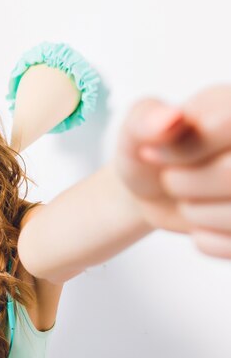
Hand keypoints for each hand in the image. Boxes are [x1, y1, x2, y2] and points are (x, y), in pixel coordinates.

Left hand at [115, 85, 230, 258]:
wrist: (153, 186)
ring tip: (188, 197)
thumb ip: (145, 119)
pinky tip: (202, 221)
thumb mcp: (136, 129)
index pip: (225, 127)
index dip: (184, 150)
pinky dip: (207, 238)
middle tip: (171, 179)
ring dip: (196, 212)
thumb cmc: (151, 148)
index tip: (153, 153)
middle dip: (184, 184)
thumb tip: (170, 118)